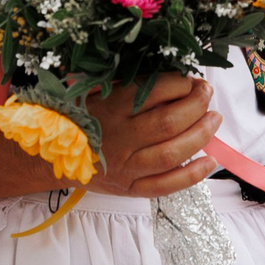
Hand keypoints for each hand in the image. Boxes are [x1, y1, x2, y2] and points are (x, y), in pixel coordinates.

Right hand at [87, 75, 220, 198]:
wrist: (50, 155)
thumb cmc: (78, 116)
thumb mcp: (95, 91)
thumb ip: (128, 83)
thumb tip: (173, 76)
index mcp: (110, 107)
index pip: (154, 91)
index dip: (181, 83)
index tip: (191, 80)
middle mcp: (120, 137)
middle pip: (169, 122)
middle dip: (197, 105)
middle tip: (207, 94)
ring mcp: (125, 166)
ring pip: (172, 153)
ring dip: (201, 135)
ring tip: (214, 119)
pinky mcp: (129, 188)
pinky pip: (166, 185)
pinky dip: (192, 175)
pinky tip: (210, 161)